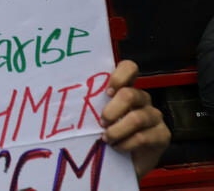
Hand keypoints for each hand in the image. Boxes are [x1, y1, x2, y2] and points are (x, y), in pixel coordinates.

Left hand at [101, 60, 169, 178]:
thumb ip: (93, 105)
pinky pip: (142, 137)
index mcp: (126, 88)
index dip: (118, 76)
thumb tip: (69, 99)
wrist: (122, 164)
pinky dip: (125, 144)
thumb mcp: (97, 116)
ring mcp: (154, 116)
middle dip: (111, 110)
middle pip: (129, 94)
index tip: (107, 92)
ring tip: (106, 139)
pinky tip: (118, 147)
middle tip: (101, 123)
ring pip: (136, 118)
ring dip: (116, 131)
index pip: (129, 68)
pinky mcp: (163, 135)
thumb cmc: (106, 134)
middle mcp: (143, 99)